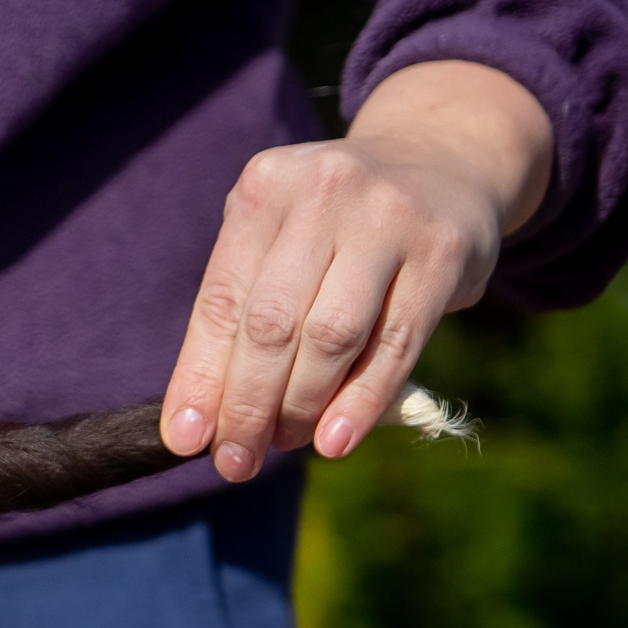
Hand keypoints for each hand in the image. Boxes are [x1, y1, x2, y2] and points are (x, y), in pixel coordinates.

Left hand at [160, 60, 552, 479]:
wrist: (441, 165)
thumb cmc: (336, 225)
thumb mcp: (281, 241)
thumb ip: (244, 315)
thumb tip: (199, 422)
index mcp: (264, 188)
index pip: (220, 300)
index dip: (200, 376)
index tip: (184, 439)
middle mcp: (322, 192)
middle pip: (271, 322)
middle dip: (247, 402)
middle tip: (234, 462)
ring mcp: (387, 217)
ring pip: (331, 335)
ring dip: (301, 405)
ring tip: (283, 445)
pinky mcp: (443, 250)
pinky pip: (396, 343)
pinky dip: (361, 400)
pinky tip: (335, 441)